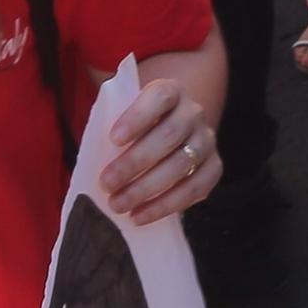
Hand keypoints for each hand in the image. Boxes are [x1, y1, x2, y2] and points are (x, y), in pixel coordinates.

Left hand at [96, 79, 220, 224]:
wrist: (168, 135)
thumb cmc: (135, 127)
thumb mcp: (125, 114)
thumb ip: (113, 126)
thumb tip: (93, 157)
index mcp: (171, 91)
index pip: (160, 96)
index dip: (138, 117)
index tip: (113, 139)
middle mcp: (193, 113)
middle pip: (169, 135)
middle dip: (134, 162)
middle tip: (106, 183)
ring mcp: (207, 140)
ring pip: (181, 164)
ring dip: (146, 189)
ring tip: (117, 204)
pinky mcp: (213, 168)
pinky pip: (195, 189)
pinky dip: (165, 206)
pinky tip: (139, 216)